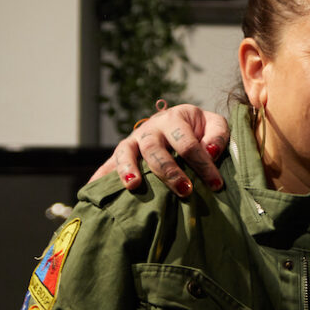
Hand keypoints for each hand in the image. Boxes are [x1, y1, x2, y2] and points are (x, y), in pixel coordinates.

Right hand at [88, 104, 229, 195]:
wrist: (178, 120)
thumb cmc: (199, 128)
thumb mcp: (214, 124)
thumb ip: (217, 135)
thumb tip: (210, 152)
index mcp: (175, 118)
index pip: (188, 143)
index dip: (203, 165)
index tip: (216, 185)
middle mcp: (151, 128)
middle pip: (155, 149)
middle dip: (170, 171)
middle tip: (185, 191)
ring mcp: (134, 140)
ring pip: (127, 152)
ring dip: (128, 168)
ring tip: (133, 185)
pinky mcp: (123, 153)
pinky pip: (108, 163)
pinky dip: (99, 176)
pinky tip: (91, 190)